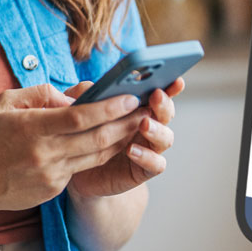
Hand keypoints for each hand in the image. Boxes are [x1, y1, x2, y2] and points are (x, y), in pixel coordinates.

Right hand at [0, 82, 156, 214]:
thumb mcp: (5, 103)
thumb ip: (41, 93)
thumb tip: (75, 97)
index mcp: (31, 127)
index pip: (80, 117)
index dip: (109, 107)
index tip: (130, 96)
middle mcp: (44, 153)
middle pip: (97, 138)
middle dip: (126, 123)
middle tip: (146, 109)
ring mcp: (51, 175)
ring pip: (96, 156)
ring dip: (121, 140)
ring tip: (137, 124)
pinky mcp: (54, 189)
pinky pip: (82, 168)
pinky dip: (99, 154)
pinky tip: (112, 142)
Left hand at [65, 76, 184, 199]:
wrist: (80, 172)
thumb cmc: (83, 136)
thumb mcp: (78, 113)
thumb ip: (82, 97)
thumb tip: (88, 89)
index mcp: (138, 107)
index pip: (158, 92)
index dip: (169, 85)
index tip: (173, 78)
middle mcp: (148, 125)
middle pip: (166, 112)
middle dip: (164, 103)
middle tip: (156, 95)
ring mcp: (148, 148)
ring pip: (166, 138)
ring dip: (157, 129)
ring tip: (145, 124)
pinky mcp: (143, 169)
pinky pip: (155, 164)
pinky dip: (147, 157)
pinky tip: (133, 151)